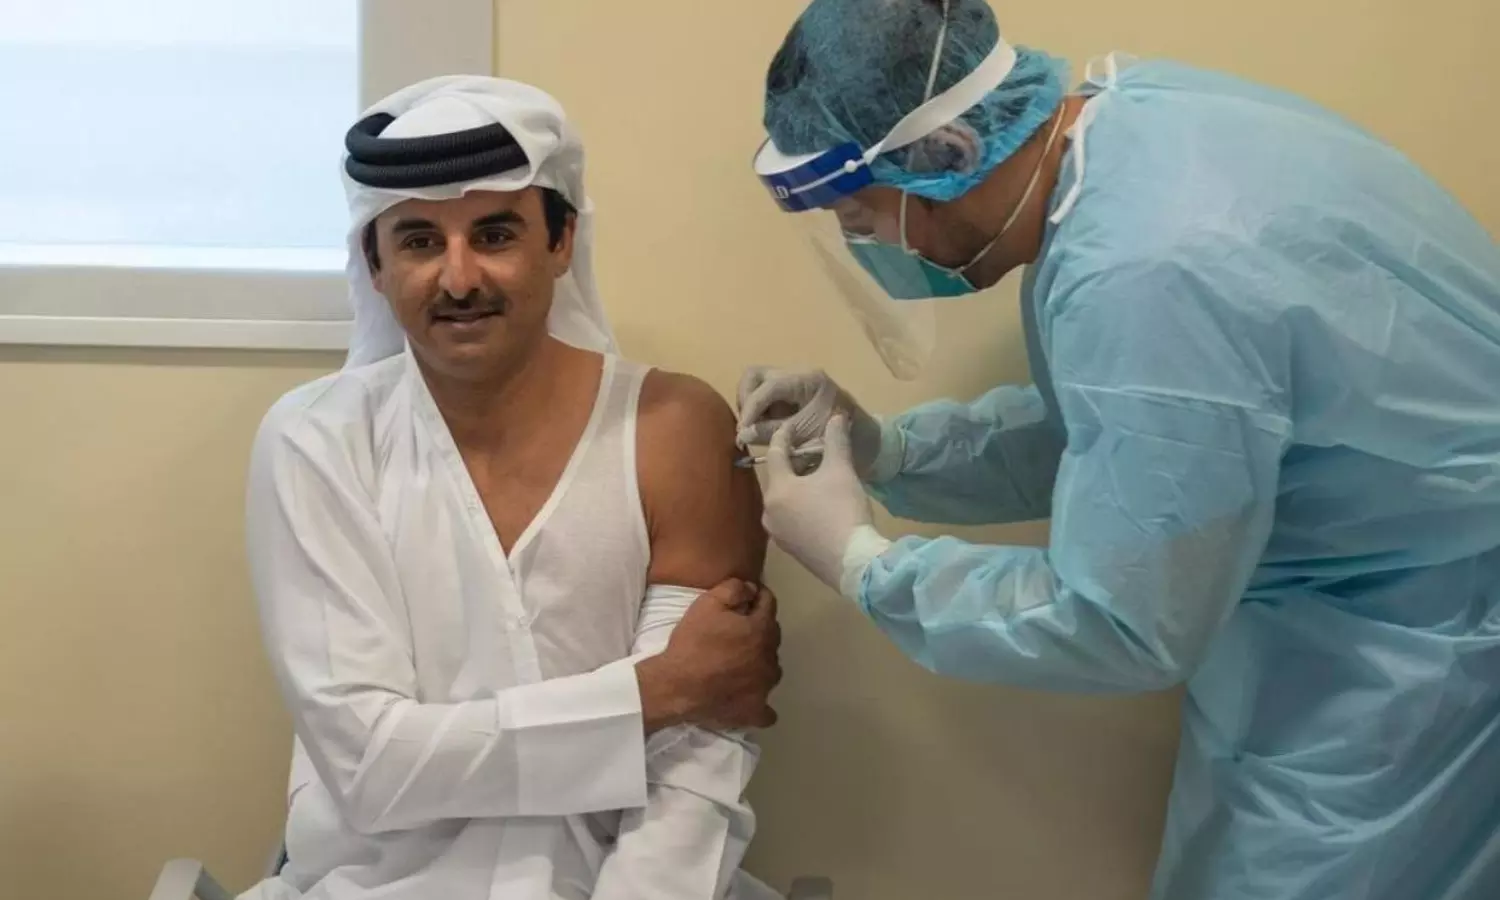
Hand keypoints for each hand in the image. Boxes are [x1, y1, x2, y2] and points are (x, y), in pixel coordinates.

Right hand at [637, 579, 781, 731]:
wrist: (675, 686)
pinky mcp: (755, 711)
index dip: (756, 597)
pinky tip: (749, 699)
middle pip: (772, 636)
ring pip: (771, 669)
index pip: (769, 604)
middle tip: (736, 630)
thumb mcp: (707, 603)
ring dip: (761, 663)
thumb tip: (752, 588)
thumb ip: (734, 589)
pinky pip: (767, 711)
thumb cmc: (692, 643)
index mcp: (761, 629)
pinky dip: (760, 704)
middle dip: (759, 629)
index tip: (745, 599)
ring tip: (741, 663)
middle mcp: (770, 658)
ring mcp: (765, 687)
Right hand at [735, 367, 890, 478]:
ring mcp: (792, 383)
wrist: (869, 443)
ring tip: (756, 430)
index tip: (743, 431)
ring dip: (751, 406)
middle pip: (755, 376)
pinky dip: (759, 412)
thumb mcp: (808, 438)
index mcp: (808, 380)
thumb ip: (774, 433)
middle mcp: (797, 375)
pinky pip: (765, 397)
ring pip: (757, 384)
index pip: (768, 386)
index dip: (751, 409)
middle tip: (746, 427)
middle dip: (746, 400)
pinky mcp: (790, 395)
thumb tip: (743, 433)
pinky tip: (764, 430)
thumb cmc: (844, 438)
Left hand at [762, 415, 877, 594]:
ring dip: (796, 488)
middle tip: (809, 452)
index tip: (793, 425)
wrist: (853, 562)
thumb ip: (836, 441)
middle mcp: (769, 512)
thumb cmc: (843, 511)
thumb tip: (836, 417)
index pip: (776, 454)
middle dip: (792, 464)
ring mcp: (778, 534)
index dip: (785, 436)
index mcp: (777, 490)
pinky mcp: (790, 550)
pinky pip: (790, 520)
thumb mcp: (841, 470)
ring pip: (783, 501)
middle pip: (778, 479)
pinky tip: (817, 506)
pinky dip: (799, 508)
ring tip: (815, 479)